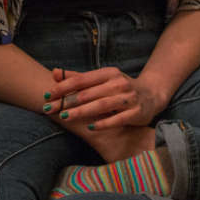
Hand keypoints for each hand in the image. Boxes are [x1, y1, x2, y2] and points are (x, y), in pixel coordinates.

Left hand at [42, 66, 165, 130]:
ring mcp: (128, 98)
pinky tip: (91, 127)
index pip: (82, 79)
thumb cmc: (120, 88)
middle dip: (67, 101)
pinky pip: (118, 119)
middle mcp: (119, 83)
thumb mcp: (102, 79)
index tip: (47, 94)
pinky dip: (104, 123)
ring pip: (102, 105)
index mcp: (108, 73)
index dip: (63, 87)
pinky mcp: (136, 112)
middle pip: (89, 93)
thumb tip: (55, 72)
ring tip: (65, 117)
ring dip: (82, 111)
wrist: (151, 95)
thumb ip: (79, 78)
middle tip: (50, 109)